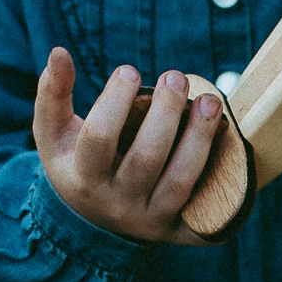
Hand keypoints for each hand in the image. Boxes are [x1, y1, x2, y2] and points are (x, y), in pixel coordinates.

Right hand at [33, 48, 226, 242]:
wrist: (92, 221)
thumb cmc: (75, 162)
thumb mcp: (54, 133)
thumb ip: (52, 93)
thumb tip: (59, 51)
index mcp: (83, 177)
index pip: (99, 137)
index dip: (115, 100)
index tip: (129, 71)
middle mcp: (117, 203)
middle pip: (146, 158)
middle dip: (166, 113)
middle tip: (176, 77)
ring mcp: (150, 219)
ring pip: (180, 181)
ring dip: (200, 139)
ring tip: (210, 102)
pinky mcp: (178, 230)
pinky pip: (206, 211)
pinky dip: (222, 180)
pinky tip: (228, 143)